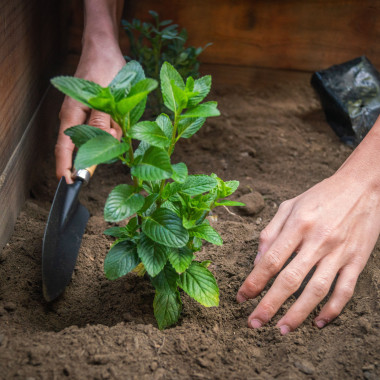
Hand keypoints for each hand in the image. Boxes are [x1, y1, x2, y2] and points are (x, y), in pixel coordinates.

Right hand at [55, 42, 124, 182]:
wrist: (105, 50)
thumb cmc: (105, 69)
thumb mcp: (107, 97)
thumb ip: (102, 121)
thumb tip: (99, 143)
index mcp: (72, 116)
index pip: (64, 149)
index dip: (66, 168)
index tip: (70, 184)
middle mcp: (74, 119)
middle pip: (87, 146)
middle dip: (104, 143)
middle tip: (116, 126)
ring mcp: (84, 117)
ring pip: (100, 138)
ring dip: (113, 132)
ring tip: (119, 114)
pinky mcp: (94, 114)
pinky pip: (106, 128)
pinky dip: (115, 126)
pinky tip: (119, 114)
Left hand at [237, 167, 379, 333]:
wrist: (362, 187)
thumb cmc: (320, 196)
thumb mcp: (289, 206)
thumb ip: (270, 232)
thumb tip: (257, 262)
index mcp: (298, 225)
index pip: (270, 260)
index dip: (254, 282)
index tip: (241, 298)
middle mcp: (318, 240)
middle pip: (290, 280)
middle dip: (269, 305)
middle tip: (253, 323)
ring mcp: (339, 252)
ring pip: (316, 291)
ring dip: (298, 314)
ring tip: (281, 330)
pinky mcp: (357, 260)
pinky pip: (345, 290)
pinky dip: (333, 309)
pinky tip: (319, 322)